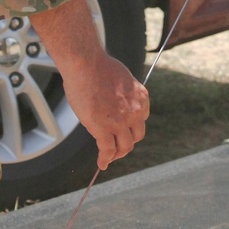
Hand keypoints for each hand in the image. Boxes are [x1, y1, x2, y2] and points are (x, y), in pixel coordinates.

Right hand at [29, 0, 147, 168]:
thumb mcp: (121, 79)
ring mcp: (120, 121)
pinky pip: (107, 150)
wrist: (86, 64)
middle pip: (136, 136)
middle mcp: (135, 111)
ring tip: (110, 157)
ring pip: (124, 146)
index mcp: (141, 97)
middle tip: (118, 147)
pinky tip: (102, 164)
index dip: (132, 127)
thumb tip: (114, 101)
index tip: (124, 131)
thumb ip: (122, 93)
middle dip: (127, 142)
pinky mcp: (104, 129)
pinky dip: (105, 159)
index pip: (141, 119)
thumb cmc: (98, 67)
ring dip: (117, 153)